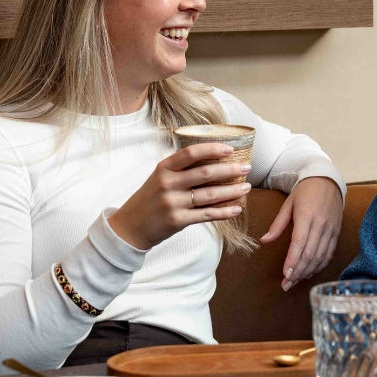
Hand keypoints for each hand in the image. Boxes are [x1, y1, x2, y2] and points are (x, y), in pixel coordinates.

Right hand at [108, 143, 252, 250]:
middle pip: (206, 173)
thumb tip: (215, 160)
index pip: (191, 153)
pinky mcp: (178, 221)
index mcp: (164, 168)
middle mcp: (168, 183)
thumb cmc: (150, 198)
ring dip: (232, 191)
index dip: (212, 149)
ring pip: (210, 194)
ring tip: (246, 187)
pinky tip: (237, 208)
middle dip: (230, 169)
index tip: (230, 149)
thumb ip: (181, 169)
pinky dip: (225, 211)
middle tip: (247, 167)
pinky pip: (207, 214)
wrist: (130, 227)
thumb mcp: (160, 177)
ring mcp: (173, 203)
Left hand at [259, 176, 342, 290]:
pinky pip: (329, 254)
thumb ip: (277, 224)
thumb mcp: (288, 204)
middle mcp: (321, 224)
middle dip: (298, 272)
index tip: (285, 275)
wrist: (327, 180)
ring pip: (320, 257)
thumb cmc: (305, 191)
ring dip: (308, 272)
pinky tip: (309, 273)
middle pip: (310, 254)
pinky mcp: (336, 233)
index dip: (292, 261)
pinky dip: (319, 266)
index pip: (300, 243)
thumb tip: (264, 241)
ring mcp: (331, 230)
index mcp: (306, 215)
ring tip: (295, 281)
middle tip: (286, 285)